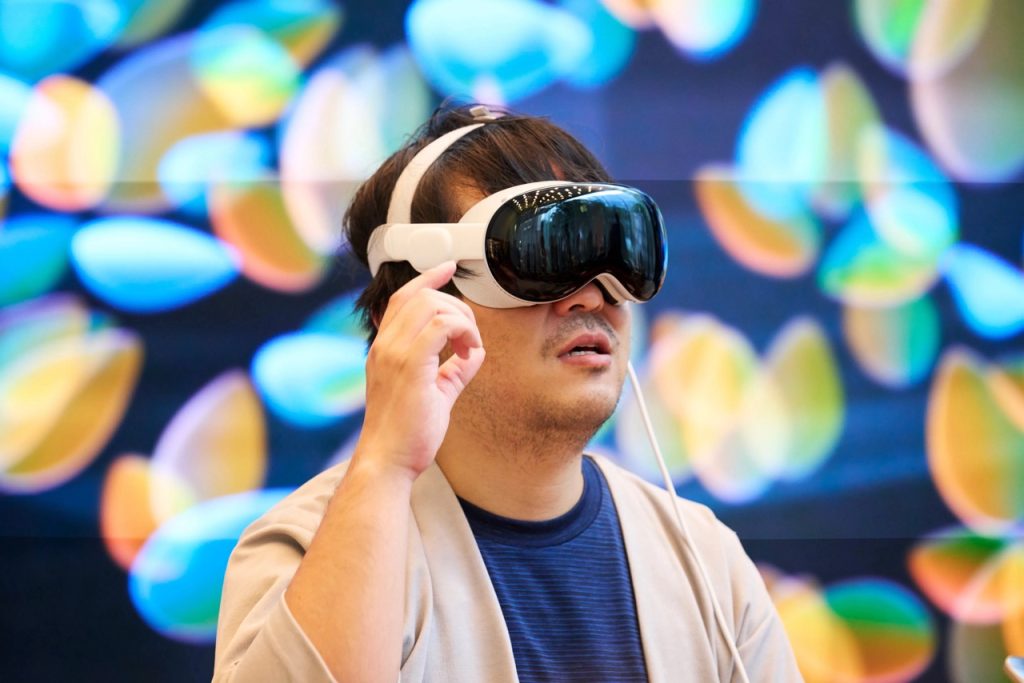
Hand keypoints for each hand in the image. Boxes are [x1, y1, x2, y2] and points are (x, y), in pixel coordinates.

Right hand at [355, 261, 484, 479]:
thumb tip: (474, 355)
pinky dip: (463, 332)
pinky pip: (441, 326)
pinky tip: (468, 354)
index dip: (427, 278)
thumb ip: (453, 371)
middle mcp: (384, 345)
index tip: (449, 267)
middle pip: (420, 295)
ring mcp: (394, 353)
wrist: (387, 462)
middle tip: (470, 336)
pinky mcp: (410, 365)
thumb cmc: (407, 435)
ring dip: (461, 319)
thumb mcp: (435, 394)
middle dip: (456, 305)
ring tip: (469, 347)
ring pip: (431, 305)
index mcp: (384, 348)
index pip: (402, 297)